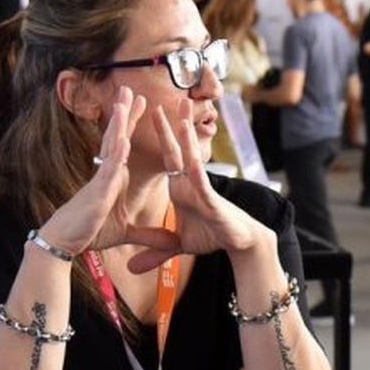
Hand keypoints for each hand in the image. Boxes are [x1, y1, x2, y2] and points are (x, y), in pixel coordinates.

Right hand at [37, 87, 178, 262]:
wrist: (66, 243)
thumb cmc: (89, 231)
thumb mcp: (126, 233)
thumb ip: (149, 234)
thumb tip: (171, 241)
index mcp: (114, 177)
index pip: (124, 144)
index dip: (132, 124)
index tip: (143, 103)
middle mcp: (107, 173)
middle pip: (116, 137)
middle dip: (124, 114)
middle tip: (130, 89)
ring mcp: (101, 181)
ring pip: (111, 147)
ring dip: (119, 125)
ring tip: (124, 102)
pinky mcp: (98, 194)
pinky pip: (108, 172)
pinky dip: (116, 156)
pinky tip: (123, 140)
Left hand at [132, 99, 266, 271]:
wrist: (239, 242)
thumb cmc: (211, 236)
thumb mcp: (177, 245)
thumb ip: (154, 252)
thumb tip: (130, 269)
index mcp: (179, 186)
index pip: (165, 157)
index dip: (154, 139)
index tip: (142, 119)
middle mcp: (190, 182)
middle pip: (176, 149)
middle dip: (168, 126)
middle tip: (159, 100)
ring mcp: (202, 188)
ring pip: (192, 158)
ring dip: (186, 136)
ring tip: (181, 113)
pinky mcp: (212, 201)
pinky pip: (202, 183)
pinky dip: (197, 171)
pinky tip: (193, 158)